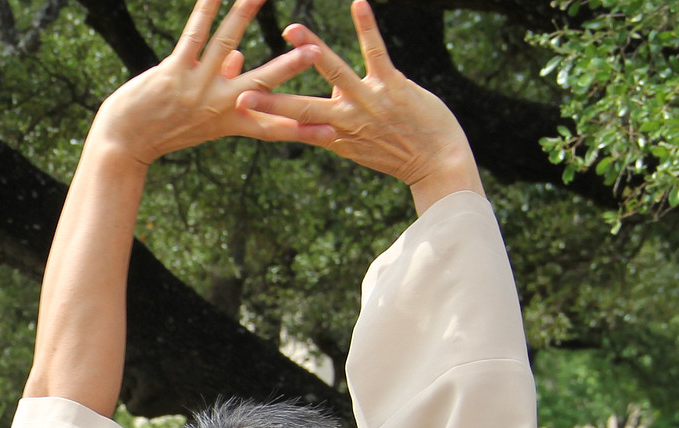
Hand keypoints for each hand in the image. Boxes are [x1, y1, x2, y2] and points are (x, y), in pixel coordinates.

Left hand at [84, 0, 320, 166]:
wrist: (122, 143)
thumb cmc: (162, 128)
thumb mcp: (199, 118)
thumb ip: (225, 86)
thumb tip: (240, 57)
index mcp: (229, 122)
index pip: (273, 127)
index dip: (302, 131)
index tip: (332, 133)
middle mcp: (217, 105)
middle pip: (261, 83)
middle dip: (288, 67)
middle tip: (315, 53)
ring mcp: (195, 87)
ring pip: (226, 44)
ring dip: (244, 15)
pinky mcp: (172, 73)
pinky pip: (194, 34)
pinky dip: (206, 9)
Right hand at [237, 1, 478, 207]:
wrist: (439, 161)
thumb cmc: (399, 152)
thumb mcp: (360, 145)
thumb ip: (339, 122)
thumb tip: (326, 96)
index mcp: (335, 136)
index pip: (294, 125)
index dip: (266, 117)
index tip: (238, 109)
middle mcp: (347, 120)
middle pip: (302, 108)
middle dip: (271, 100)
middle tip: (243, 93)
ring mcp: (370, 102)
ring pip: (335, 73)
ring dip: (312, 50)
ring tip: (292, 30)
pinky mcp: (394, 86)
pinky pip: (375, 52)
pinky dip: (366, 27)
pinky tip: (357, 4)